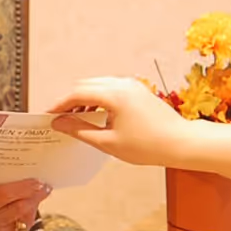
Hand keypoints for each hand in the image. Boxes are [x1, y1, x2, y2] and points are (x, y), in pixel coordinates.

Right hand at [0, 178, 50, 230]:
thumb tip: (19, 181)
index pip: (3, 194)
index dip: (23, 187)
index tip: (36, 180)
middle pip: (17, 207)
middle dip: (34, 195)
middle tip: (44, 186)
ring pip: (23, 218)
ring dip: (34, 205)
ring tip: (40, 194)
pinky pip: (23, 229)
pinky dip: (28, 218)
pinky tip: (31, 211)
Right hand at [48, 76, 197, 166]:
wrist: (180, 143)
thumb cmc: (150, 145)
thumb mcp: (108, 142)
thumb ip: (80, 130)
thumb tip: (60, 123)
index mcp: (114, 94)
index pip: (77, 94)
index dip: (59, 105)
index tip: (49, 115)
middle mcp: (122, 84)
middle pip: (85, 86)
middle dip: (70, 100)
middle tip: (59, 117)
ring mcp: (131, 85)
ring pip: (97, 86)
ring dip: (84, 99)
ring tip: (75, 119)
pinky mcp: (137, 90)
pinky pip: (110, 89)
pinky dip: (98, 99)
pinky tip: (95, 116)